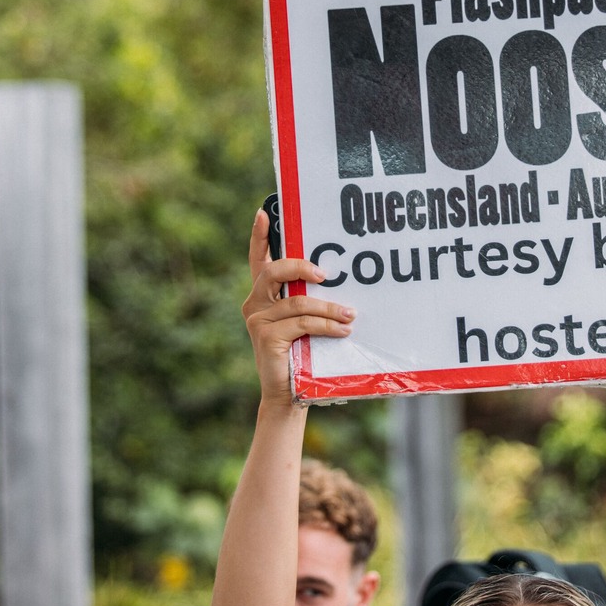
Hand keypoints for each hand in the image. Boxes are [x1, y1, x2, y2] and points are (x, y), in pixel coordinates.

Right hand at [242, 210, 355, 407]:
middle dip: (302, 267)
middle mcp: (254, 303)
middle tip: (325, 273)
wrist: (289, 393)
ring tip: (351, 315)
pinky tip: (342, 329)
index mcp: (264, 296)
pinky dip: (326, 325)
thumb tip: (337, 282)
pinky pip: (302, 322)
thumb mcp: (304, 322)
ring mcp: (257, 319)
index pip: (258, 260)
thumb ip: (309, 301)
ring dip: (329, 308)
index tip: (264, 212)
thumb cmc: (302, 354)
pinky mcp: (265, 335)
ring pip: (298, 301)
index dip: (259, 236)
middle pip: (275, 271)